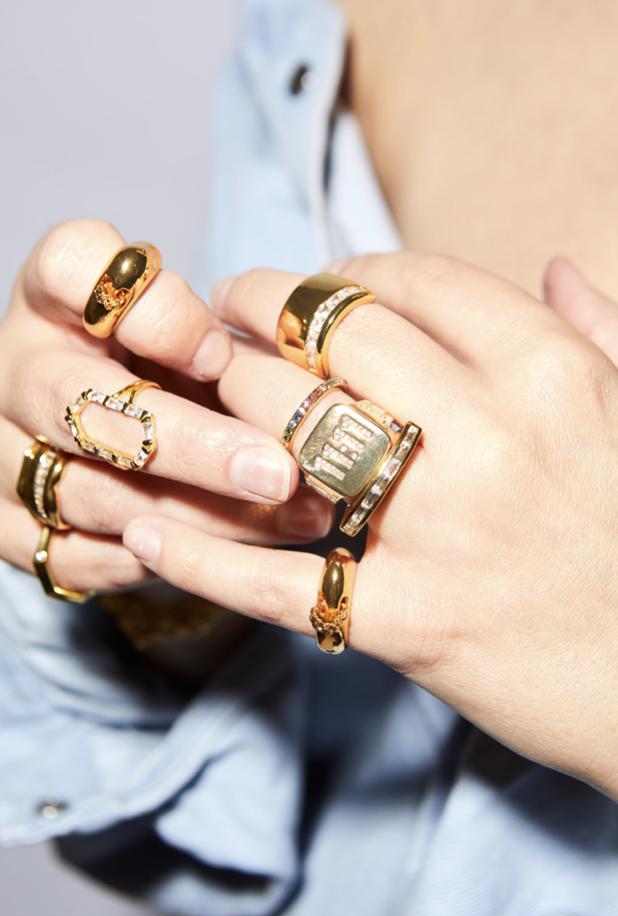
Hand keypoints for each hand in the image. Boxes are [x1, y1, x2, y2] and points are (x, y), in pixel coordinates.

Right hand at [0, 220, 332, 595]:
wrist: (98, 433)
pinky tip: (232, 557)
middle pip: (80, 403)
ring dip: (201, 517)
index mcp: (55, 297)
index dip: (158, 312)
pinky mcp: (9, 528)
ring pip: (94, 495)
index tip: (224, 354)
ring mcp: (2, 454)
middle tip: (277, 472)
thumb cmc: (159, 368)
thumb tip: (262, 379)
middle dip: (191, 445)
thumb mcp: (187, 330)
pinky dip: (161, 562)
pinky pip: (80, 558)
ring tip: (293, 521)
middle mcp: (16, 372)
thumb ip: (215, 336)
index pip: (75, 266)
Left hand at [123, 251, 617, 796]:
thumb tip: (555, 267)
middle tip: (219, 326)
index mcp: (548, 371)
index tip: (298, 291)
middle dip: (253, 317)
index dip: (334, 274)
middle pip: (327, 340)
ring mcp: (443, 532)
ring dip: (216, 411)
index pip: (409, 282)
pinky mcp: (406, 621)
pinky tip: (144, 531)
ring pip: (285, 434)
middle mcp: (491, 435)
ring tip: (188, 403)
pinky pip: (271, 580)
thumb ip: (601, 329)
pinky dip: (196, 556)